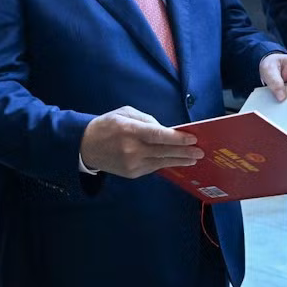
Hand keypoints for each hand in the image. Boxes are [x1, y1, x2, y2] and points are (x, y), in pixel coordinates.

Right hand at [80, 105, 201, 177]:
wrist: (85, 147)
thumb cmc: (107, 125)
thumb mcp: (125, 113)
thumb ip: (146, 120)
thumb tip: (166, 130)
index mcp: (129, 130)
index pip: (158, 135)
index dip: (177, 138)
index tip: (193, 138)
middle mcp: (131, 149)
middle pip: (163, 151)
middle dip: (184, 151)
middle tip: (200, 151)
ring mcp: (132, 164)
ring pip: (161, 162)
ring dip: (179, 160)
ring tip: (194, 158)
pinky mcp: (132, 173)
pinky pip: (153, 168)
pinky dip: (166, 164)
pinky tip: (177, 161)